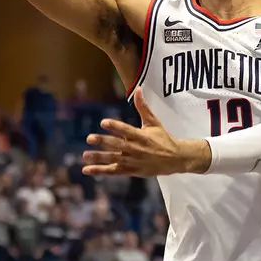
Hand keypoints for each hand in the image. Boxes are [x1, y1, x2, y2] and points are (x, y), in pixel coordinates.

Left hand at [82, 89, 209, 176]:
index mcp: (141, 136)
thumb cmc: (163, 139)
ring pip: (113, 159)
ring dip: (99, 158)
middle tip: (90, 138)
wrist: (175, 159)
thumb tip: (138, 89)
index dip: (115, 126)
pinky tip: (87, 169)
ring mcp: (133, 161)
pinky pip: (114, 171)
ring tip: (85, 155)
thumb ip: (143, 107)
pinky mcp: (131, 170)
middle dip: (103, 142)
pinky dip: (101, 170)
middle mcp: (136, 149)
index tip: (103, 122)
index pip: (126, 130)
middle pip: (118, 145)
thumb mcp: (154, 122)